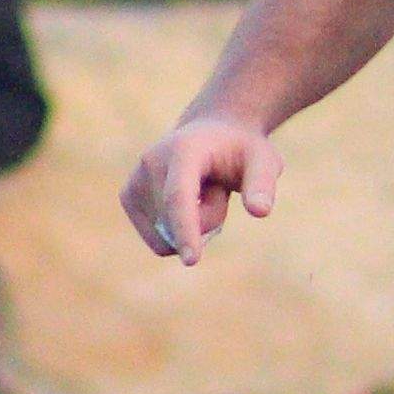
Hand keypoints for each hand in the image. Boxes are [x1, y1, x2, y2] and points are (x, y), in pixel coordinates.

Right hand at [124, 112, 276, 261]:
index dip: (185, 229)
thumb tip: (260, 211)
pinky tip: (187, 202)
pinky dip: (177, 231)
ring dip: (194, 227)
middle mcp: (150, 162)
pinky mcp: (128, 197)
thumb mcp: (265, 161)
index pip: (178, 197)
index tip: (191, 260)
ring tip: (202, 193)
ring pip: (167, 237)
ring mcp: (135, 180)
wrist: (213, 133)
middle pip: (179, 223)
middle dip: (209, 220)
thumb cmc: (241, 151)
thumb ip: (262, 185)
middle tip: (219, 189)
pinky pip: (158, 239)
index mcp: (182, 151)